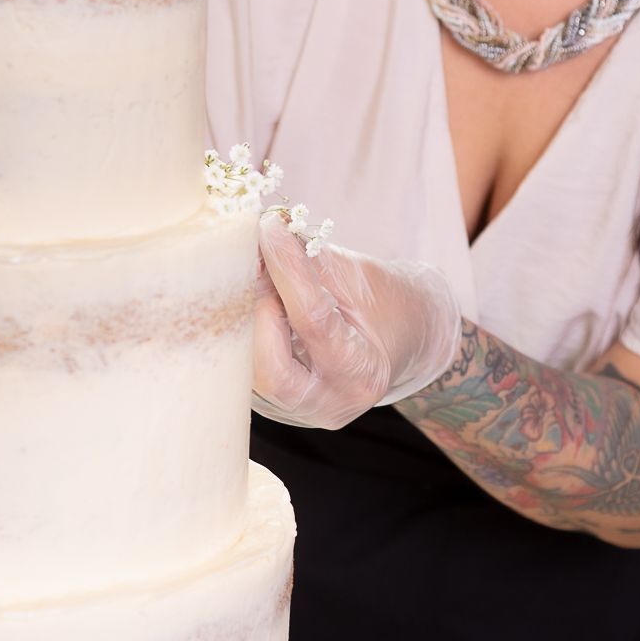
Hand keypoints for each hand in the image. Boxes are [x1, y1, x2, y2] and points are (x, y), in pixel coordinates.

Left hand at [253, 212, 462, 428]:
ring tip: (249, 278)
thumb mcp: (357, 277)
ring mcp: (297, 411)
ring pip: (248, 371)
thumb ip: (309, 261)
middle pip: (268, 365)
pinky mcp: (273, 404)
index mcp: (361, 373)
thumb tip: (262, 232)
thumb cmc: (382, 303)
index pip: (312, 320)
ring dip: (241, 319)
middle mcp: (328, 402)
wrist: (399, 338)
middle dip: (254, 309)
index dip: (286, 270)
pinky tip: (245, 300)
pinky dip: (240, 331)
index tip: (270, 229)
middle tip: (255, 265)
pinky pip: (244, 369)